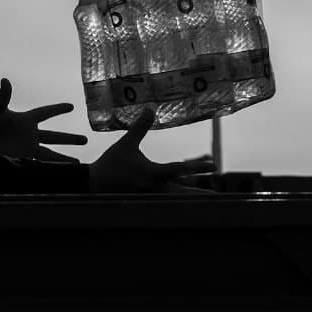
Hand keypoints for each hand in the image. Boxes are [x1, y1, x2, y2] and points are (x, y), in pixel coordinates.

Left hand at [0, 78, 87, 161]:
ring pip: (50, 154)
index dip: (57, 109)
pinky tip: (58, 174)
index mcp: (25, 120)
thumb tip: (5, 80)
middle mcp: (29, 134)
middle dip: (69, 139)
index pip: (45, 113)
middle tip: (86, 139)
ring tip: (78, 163)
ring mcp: (27, 147)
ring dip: (63, 158)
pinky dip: (49, 168)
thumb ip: (3, 97)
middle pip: (54, 136)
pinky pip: (39, 164)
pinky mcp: (22, 158)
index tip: (71, 106)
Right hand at [89, 109, 215, 191]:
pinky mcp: (145, 201)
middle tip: (217, 196)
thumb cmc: (111, 164)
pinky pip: (164, 202)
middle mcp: (155, 187)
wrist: (94, 185)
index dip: (197, 167)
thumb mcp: (126, 144)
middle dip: (199, 194)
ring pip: (175, 198)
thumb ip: (140, 128)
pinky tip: (182, 201)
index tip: (213, 166)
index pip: (180, 169)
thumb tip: (150, 109)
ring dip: (189, 198)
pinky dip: (175, 201)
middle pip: (182, 192)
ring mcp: (150, 197)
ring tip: (205, 199)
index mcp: (153, 173)